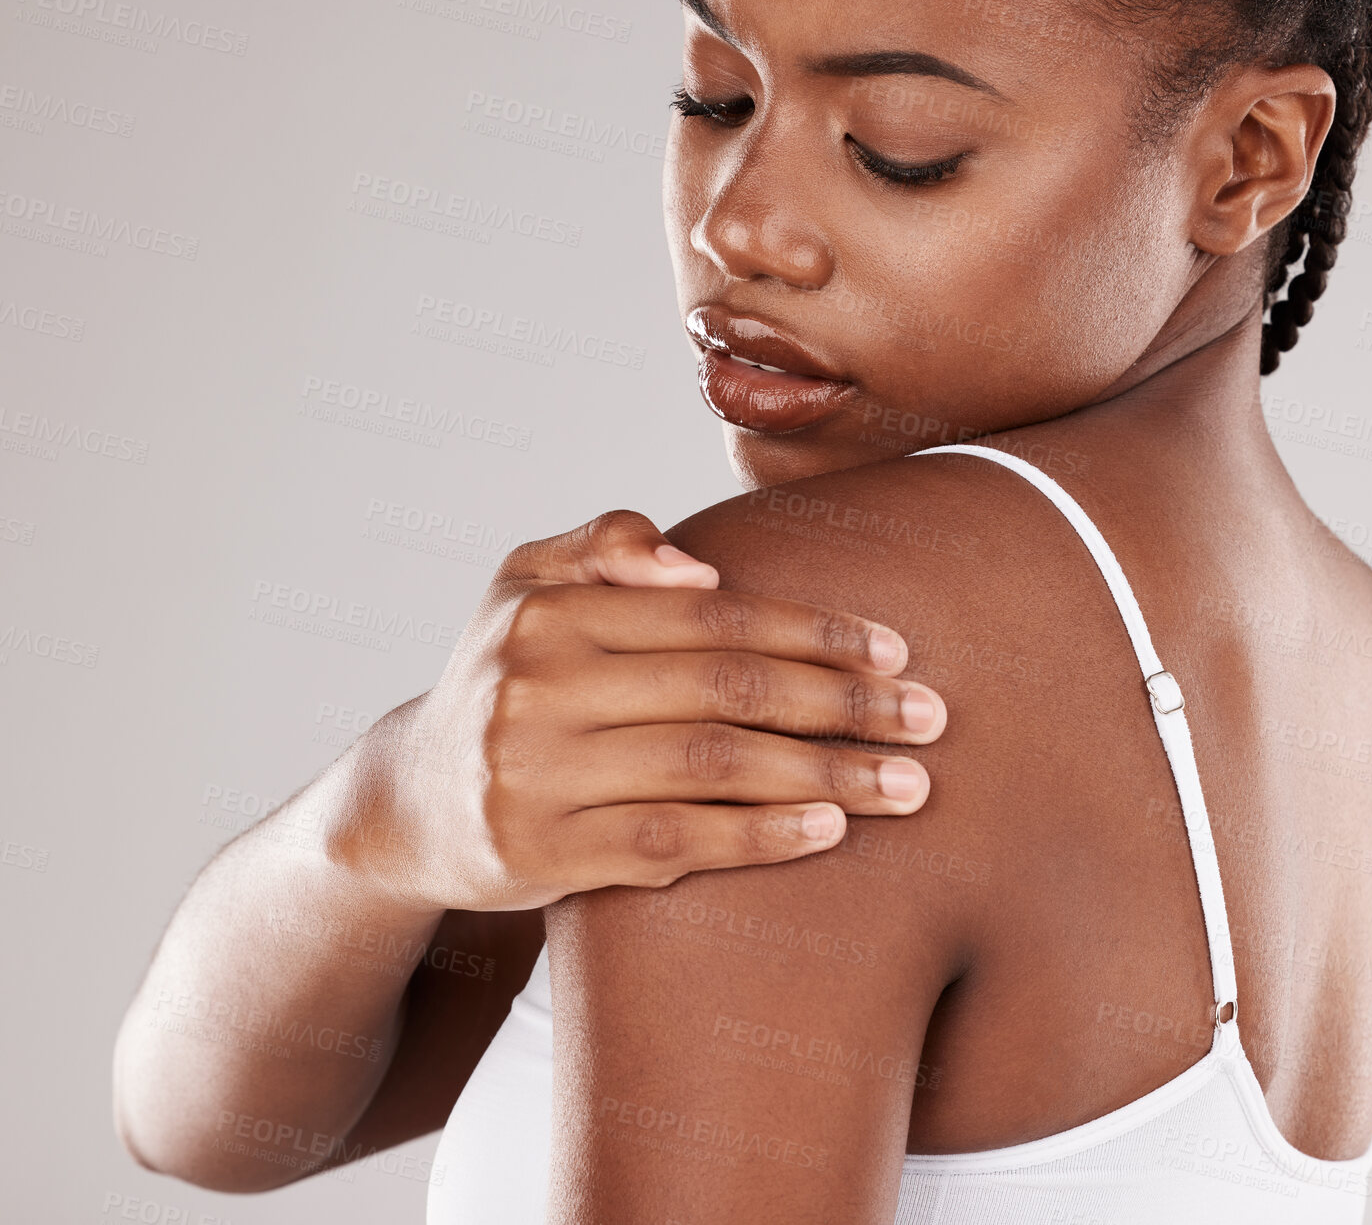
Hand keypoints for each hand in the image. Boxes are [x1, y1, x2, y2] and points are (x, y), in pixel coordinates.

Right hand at [332, 510, 945, 911]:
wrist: (410, 802)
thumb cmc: (503, 681)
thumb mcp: (524, 588)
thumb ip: (602, 548)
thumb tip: (698, 566)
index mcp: (548, 610)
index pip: (711, 616)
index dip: (813, 632)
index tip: (894, 651)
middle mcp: (537, 687)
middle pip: (725, 689)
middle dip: (843, 703)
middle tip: (930, 717)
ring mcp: (537, 776)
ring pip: (711, 767)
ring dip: (825, 774)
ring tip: (908, 784)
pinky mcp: (542, 855)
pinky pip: (672, 843)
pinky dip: (758, 837)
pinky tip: (829, 831)